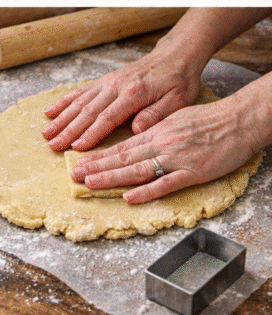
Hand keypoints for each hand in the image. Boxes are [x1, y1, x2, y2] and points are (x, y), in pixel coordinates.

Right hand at [43, 51, 201, 152]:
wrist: (174, 56)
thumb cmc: (178, 81)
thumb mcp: (178, 100)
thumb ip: (156, 114)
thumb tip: (136, 129)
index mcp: (134, 93)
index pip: (108, 117)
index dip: (91, 134)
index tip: (77, 147)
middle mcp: (116, 86)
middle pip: (88, 111)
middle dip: (68, 130)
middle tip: (54, 146)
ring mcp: (107, 82)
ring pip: (79, 102)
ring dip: (61, 118)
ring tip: (46, 134)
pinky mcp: (104, 81)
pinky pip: (80, 92)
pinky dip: (63, 102)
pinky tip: (50, 112)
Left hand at [70, 95, 259, 203]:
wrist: (240, 120)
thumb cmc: (210, 119)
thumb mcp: (175, 117)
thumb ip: (154, 127)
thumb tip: (134, 133)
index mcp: (156, 131)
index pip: (121, 145)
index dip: (98, 155)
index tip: (79, 163)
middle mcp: (161, 143)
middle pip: (123, 157)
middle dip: (96, 167)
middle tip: (74, 176)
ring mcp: (176, 158)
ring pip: (138, 169)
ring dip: (111, 177)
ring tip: (90, 183)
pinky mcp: (193, 172)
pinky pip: (166, 183)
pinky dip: (146, 191)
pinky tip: (129, 197)